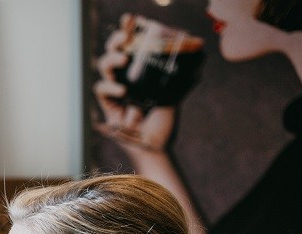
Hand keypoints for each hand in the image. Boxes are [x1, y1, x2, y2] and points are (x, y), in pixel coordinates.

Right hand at [93, 13, 176, 153]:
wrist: (155, 147)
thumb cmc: (164, 122)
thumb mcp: (175, 94)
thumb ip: (180, 77)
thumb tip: (200, 52)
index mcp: (141, 72)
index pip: (133, 46)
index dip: (130, 30)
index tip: (132, 18)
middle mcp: (126, 78)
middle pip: (114, 51)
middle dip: (117, 39)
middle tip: (124, 36)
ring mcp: (115, 90)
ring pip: (104, 66)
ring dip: (110, 59)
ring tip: (122, 59)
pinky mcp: (107, 106)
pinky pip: (101, 89)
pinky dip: (110, 88)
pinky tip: (123, 92)